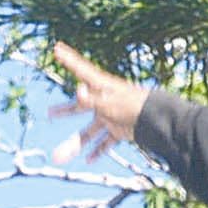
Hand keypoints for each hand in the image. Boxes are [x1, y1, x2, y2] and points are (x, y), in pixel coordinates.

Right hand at [51, 44, 146, 159]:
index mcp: (101, 87)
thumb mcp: (109, 103)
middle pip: (79, 108)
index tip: (57, 48)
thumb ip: (92, 100)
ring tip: (58, 157)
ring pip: (89, 132)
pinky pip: (106, 142)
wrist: (157, 121)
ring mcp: (110, 117)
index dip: (69, 59)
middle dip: (64, 111)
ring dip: (74, 145)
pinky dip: (98, 150)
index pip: (81, 70)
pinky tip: (89, 160)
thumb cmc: (132, 106)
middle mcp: (103, 101)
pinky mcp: (119, 130)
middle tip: (49, 113)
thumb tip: (78, 92)